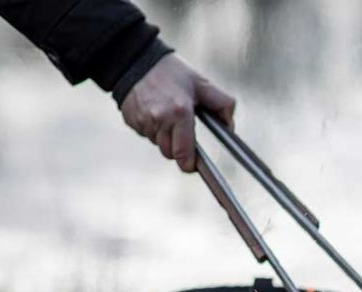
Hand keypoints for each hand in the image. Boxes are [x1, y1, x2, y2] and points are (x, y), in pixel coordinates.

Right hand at [121, 54, 235, 172]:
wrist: (135, 58)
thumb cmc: (171, 72)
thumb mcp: (202, 84)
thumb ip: (222, 104)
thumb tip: (230, 128)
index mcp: (180, 113)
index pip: (183, 155)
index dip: (189, 164)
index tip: (193, 163)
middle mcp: (160, 120)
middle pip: (171, 154)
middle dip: (178, 148)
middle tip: (182, 131)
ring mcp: (143, 121)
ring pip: (158, 145)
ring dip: (165, 137)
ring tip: (167, 116)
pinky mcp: (131, 121)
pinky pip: (145, 135)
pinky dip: (151, 129)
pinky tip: (153, 111)